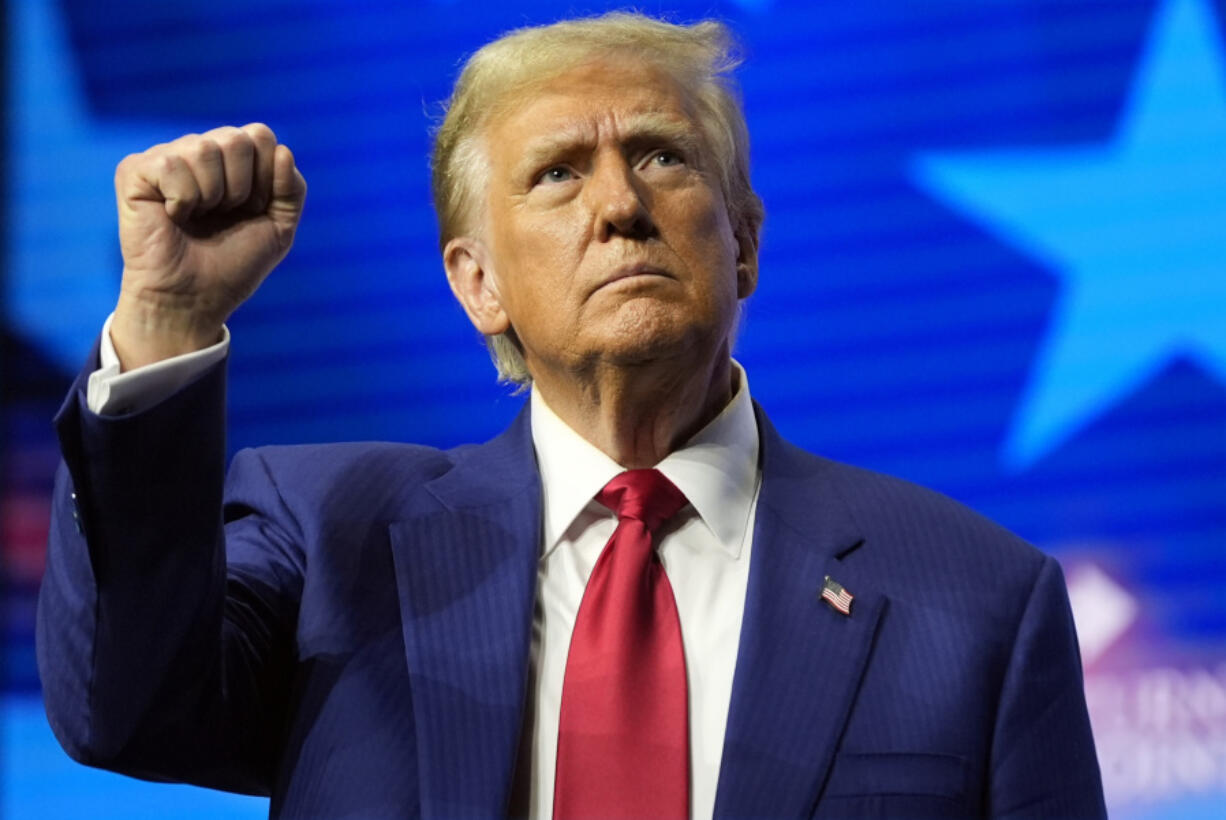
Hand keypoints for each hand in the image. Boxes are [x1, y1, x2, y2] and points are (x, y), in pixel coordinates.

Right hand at [111, 123, 306, 368]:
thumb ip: (292, 189)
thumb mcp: (280, 227)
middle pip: (236, 138)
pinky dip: (182, 199)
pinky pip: (172, 164)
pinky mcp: (135, 171)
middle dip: (241, 187)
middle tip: (223, 215)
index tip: (253, 210)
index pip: (260, 135)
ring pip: (204, 148)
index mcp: (233, 160)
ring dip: (211, 195)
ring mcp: (166, 158)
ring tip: (198, 217)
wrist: (195, 298)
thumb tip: (283, 151)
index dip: (265, 177)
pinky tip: (172, 216)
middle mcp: (199, 152)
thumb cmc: (233, 264)